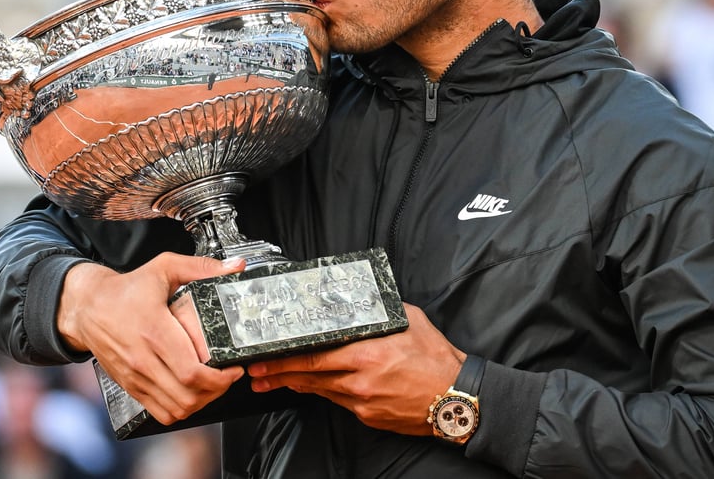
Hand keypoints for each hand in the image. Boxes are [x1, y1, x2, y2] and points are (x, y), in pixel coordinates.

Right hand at [57, 253, 246, 424]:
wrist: (87, 307)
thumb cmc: (125, 290)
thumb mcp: (163, 268)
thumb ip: (201, 267)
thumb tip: (234, 267)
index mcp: (155, 331)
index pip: (192, 372)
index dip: (220, 378)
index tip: (234, 368)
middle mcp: (144, 359)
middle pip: (187, 396)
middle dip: (216, 391)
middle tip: (228, 376)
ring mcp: (136, 376)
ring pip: (176, 409)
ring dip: (200, 402)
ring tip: (212, 386)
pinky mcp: (130, 386)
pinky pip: (160, 412)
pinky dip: (180, 409)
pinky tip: (190, 393)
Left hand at [247, 304, 463, 434]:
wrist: (457, 398)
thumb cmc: (437, 359)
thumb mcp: (409, 321)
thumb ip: (380, 311)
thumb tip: (361, 297)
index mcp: (367, 354)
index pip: (314, 356)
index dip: (286, 357)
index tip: (267, 354)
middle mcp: (360, 380)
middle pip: (309, 376)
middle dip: (278, 373)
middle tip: (256, 371)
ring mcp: (363, 402)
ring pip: (320, 390)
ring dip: (295, 384)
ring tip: (272, 380)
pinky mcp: (368, 415)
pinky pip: (340, 401)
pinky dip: (326, 392)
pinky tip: (314, 387)